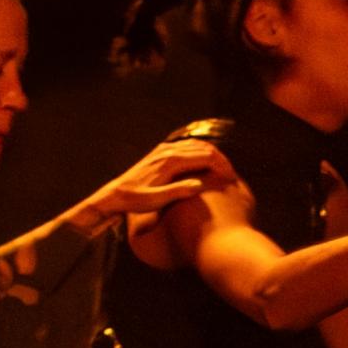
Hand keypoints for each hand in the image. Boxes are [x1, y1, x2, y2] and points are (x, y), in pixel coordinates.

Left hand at [87, 136, 239, 225]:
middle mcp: (168, 152)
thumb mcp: (157, 200)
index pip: (205, 156)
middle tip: (231, 175)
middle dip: (221, 160)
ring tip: (221, 171)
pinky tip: (204, 166)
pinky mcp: (160, 153)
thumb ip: (178, 191)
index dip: (222, 166)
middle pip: (203, 148)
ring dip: (212, 156)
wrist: (115, 195)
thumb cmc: (136, 201)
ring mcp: (163, 151)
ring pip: (195, 146)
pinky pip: (186, 148)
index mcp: (170, 162)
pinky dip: (200, 153)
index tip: (231, 179)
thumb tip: (200, 185)